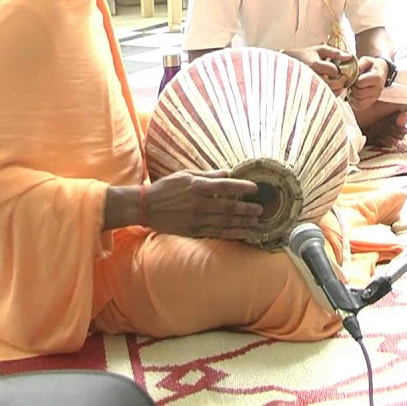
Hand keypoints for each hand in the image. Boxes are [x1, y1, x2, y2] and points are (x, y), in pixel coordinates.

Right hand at [144, 170, 262, 239]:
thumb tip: (227, 173)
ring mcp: (196, 219)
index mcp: (197, 187)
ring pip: (225, 222)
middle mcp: (199, 204)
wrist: (145, 207)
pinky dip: (230, 233)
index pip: (225, 186)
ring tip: (256, 222)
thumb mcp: (185, 175)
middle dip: (247, 209)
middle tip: (261, 209)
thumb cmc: (165, 188)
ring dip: (242, 223)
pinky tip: (241, 233)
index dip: (242, 187)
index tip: (255, 188)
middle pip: (229, 207)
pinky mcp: (193, 231)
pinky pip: (216, 233)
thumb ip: (207, 175)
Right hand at [283, 45, 355, 94]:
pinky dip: (329, 95)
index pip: (334, 71)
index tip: (336, 70)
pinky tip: (327, 89)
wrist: (285, 66)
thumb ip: (335, 52)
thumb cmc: (304, 56)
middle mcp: (311, 77)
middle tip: (340, 79)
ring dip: (335, 90)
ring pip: (329, 94)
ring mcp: (308, 88)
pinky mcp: (307, 96)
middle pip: (333, 85)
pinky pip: (323, 100)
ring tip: (333, 83)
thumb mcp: (319, 50)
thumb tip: (350, 56)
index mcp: (314, 64)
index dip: (338, 71)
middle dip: (339, 83)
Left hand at [349, 56, 387, 108]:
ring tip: (352, 89)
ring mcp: (375, 97)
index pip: (360, 82)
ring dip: (352, 96)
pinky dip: (353, 102)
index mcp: (377, 77)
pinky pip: (359, 107)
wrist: (381, 71)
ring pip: (358, 102)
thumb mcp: (366, 60)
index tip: (353, 76)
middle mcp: (378, 89)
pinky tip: (353, 95)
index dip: (353, 79)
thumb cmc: (371, 65)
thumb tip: (350, 73)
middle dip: (352, 88)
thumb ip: (359, 65)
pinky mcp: (371, 102)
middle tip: (351, 83)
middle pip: (359, 93)